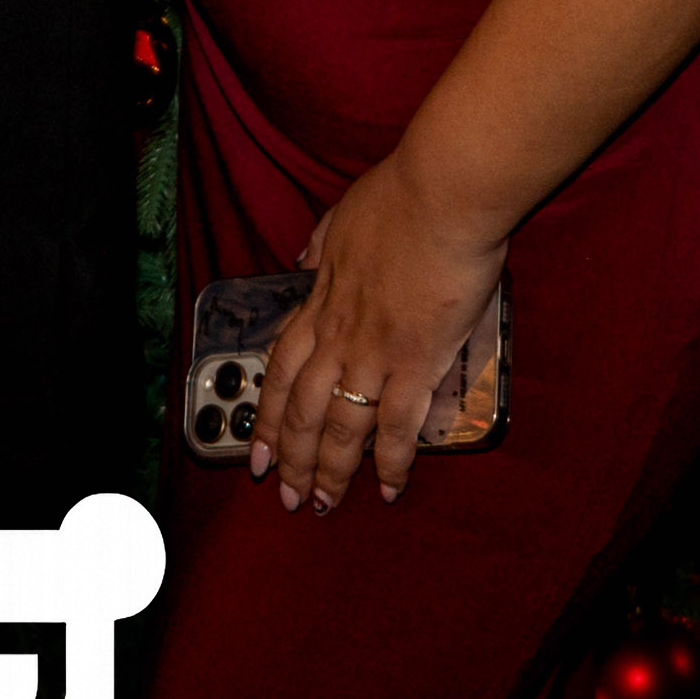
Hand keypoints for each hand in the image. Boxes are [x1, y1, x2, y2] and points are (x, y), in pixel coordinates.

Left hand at [248, 163, 505, 513]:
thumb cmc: (400, 197)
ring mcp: (376, 352)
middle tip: (284, 495)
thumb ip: (322, 244)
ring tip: (323, 505)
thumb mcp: (342, 216)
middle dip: (290, 458)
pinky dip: (392, 462)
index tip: (257, 448)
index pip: (281, 368)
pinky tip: (390, 489)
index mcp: (321, 300)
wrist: (442, 193)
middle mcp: (340, 334)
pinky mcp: (419, 361)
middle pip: (303, 409)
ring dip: (330, 471)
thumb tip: (304, 257)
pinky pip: (398, 426)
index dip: (266, 414)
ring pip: (341, 427)